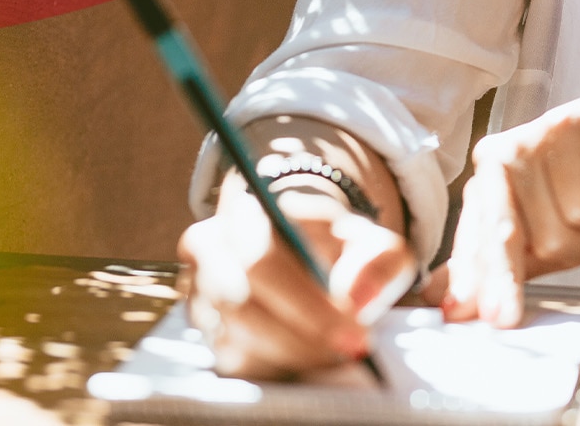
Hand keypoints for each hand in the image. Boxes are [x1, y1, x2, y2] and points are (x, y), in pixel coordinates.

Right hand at [178, 170, 416, 377]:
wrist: (306, 252)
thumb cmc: (338, 246)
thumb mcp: (371, 241)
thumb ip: (379, 259)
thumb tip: (358, 295)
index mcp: (245, 212)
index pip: (262, 261)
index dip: (307, 304)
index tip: (354, 330)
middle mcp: (209, 250)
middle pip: (241, 305)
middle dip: (302, 336)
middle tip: (350, 350)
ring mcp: (200, 292)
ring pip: (237, 339)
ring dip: (293, 354)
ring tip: (338, 352)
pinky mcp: (206, 331)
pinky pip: (234, 361)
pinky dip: (277, 366)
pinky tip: (310, 357)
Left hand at [443, 72, 579, 327]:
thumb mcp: (562, 235)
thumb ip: (514, 265)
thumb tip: (455, 305)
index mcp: (492, 181)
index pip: (474, 239)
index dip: (470, 279)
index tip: (457, 316)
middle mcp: (504, 156)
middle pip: (500, 234)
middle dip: (506, 278)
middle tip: (506, 319)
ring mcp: (535, 139)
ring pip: (552, 229)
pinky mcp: (571, 128)